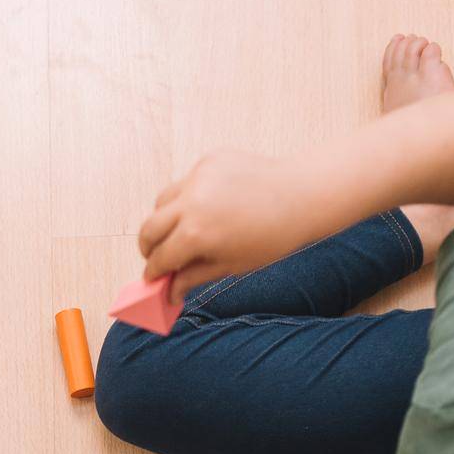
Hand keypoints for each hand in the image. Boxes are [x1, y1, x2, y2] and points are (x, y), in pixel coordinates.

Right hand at [139, 150, 308, 299]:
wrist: (304, 195)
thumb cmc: (273, 237)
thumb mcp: (231, 265)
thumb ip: (193, 277)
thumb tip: (170, 292)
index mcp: (196, 234)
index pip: (160, 257)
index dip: (155, 273)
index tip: (154, 280)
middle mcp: (191, 202)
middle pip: (149, 228)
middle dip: (149, 247)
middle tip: (157, 258)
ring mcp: (198, 177)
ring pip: (162, 201)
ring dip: (164, 220)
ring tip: (182, 232)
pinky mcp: (208, 160)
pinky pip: (186, 183)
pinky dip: (188, 199)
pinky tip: (209, 208)